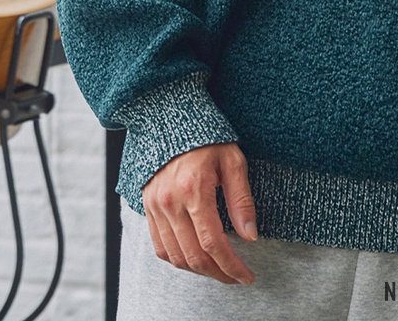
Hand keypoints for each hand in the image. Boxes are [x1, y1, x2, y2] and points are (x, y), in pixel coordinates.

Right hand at [142, 141, 258, 284]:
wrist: (170, 120)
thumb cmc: (208, 138)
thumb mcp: (233, 161)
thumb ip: (241, 200)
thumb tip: (250, 236)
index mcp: (194, 189)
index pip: (213, 242)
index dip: (231, 265)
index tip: (247, 276)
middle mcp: (170, 202)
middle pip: (193, 255)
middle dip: (217, 273)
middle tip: (236, 277)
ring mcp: (155, 206)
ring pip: (175, 256)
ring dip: (198, 270)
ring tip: (219, 270)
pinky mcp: (147, 207)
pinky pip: (160, 246)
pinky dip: (178, 259)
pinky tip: (196, 258)